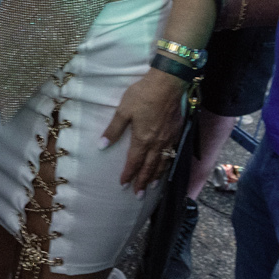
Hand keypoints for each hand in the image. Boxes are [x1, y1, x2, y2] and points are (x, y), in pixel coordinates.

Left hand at [100, 68, 183, 193]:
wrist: (168, 84)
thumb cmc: (143, 95)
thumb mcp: (123, 110)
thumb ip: (113, 130)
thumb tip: (101, 146)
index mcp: (143, 138)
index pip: (134, 162)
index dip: (129, 174)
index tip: (123, 184)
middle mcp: (158, 143)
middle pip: (150, 167)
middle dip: (143, 181)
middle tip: (138, 195)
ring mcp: (169, 139)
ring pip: (163, 163)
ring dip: (156, 176)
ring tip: (152, 187)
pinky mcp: (177, 133)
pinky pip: (172, 154)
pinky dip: (168, 165)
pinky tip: (166, 167)